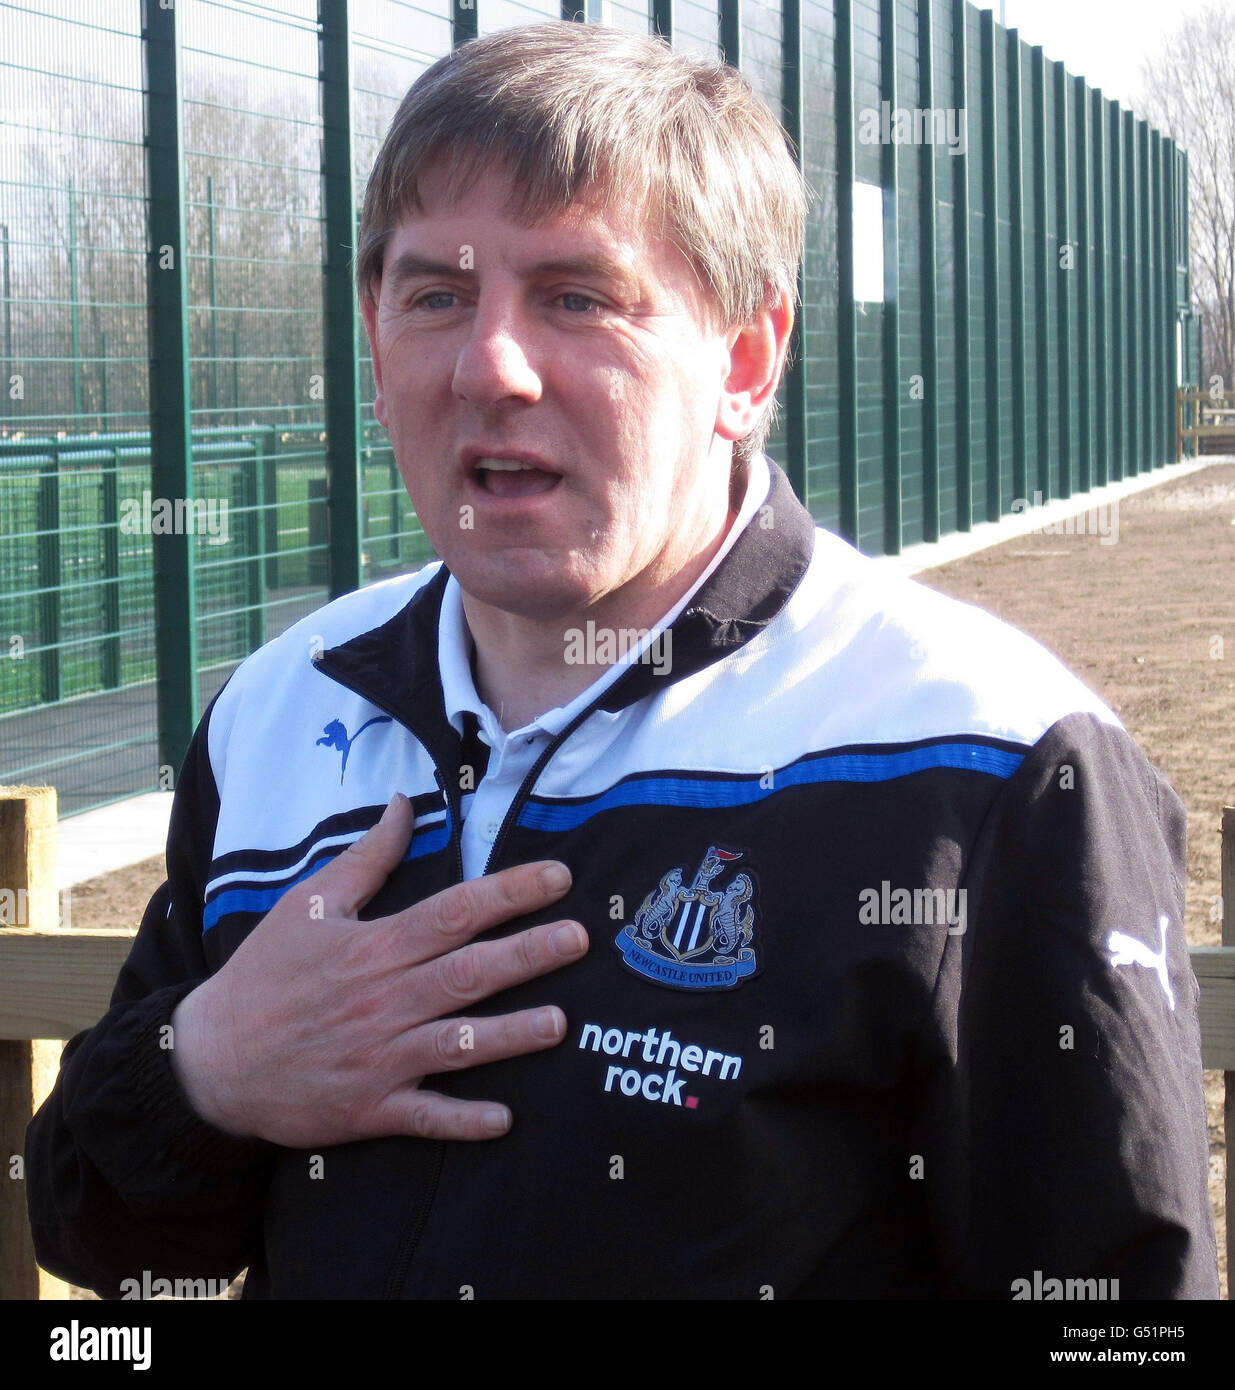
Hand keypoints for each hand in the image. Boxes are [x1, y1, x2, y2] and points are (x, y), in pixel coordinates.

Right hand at [169, 793, 586, 1146]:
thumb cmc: (264, 975)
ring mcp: (379, 1057)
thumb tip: (406, 804)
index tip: (557, 878)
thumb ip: (367, 857)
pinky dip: (463, 1121)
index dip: (509, 892)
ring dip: (510, 1035)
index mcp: (374, 947)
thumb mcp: (309, 905)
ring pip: (457, 1044)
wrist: (210, 1060)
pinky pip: (425, 1116)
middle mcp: (384, 1000)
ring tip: (560, 1024)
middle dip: (528, 954)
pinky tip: (505, 1120)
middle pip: (467, 973)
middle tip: (580, 939)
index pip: (454, 912)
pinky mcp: (370, 1108)